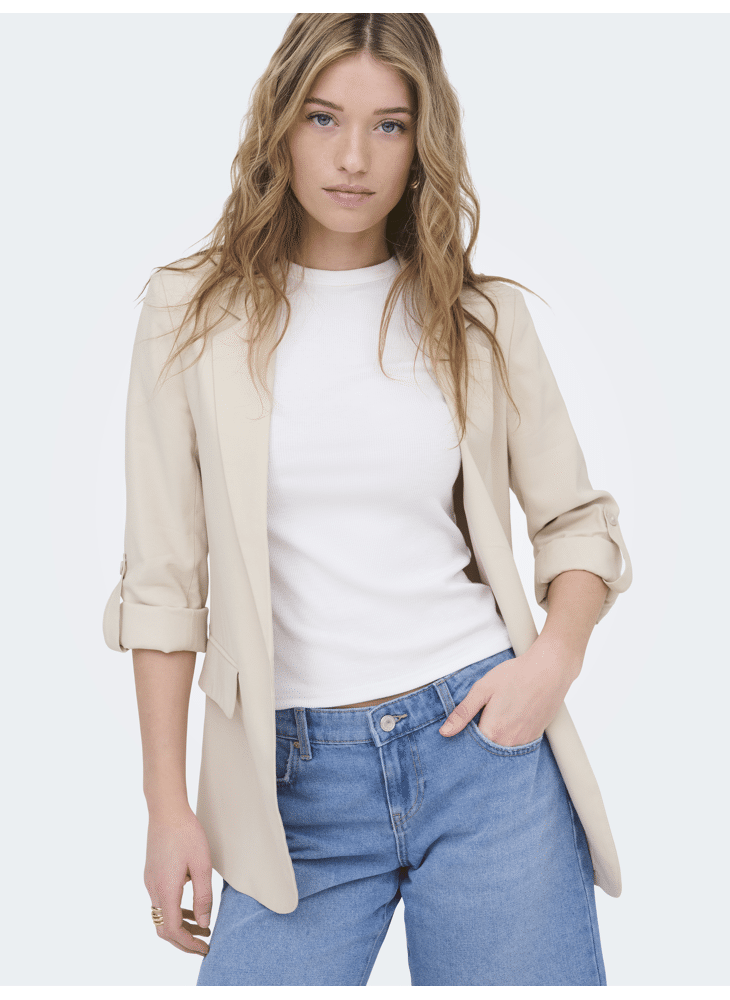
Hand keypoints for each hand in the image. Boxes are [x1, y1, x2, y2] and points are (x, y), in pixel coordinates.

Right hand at [144, 804, 213, 955]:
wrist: (166, 810)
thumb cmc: (187, 834)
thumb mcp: (201, 865)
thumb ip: (203, 897)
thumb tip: (203, 924)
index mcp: (166, 889)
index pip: (173, 930)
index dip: (188, 944)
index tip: (205, 948)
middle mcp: (153, 889)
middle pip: (164, 929)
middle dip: (183, 940)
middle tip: (204, 944)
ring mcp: (150, 882)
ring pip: (161, 916)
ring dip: (180, 926)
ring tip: (202, 927)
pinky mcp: (151, 874)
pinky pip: (161, 902)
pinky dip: (174, 911)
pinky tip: (190, 907)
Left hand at [439, 638, 580, 745]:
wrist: (549, 670)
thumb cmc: (516, 676)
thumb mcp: (483, 689)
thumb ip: (463, 713)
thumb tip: (445, 732)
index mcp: (492, 731)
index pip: (469, 749)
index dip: (461, 742)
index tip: (458, 734)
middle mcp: (509, 743)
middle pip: (485, 753)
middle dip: (476, 745)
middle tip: (475, 726)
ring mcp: (524, 742)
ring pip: (501, 751)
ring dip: (493, 744)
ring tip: (492, 722)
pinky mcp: (535, 738)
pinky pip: (515, 747)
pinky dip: (507, 741)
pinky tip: (506, 724)